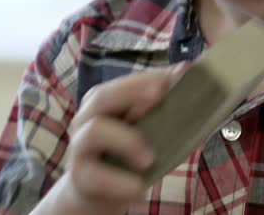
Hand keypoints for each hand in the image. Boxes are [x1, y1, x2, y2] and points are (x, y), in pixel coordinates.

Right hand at [32, 63, 187, 214]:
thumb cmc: (123, 155)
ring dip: (126, 141)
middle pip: (101, 97)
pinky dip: (120, 182)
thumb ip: (157, 105)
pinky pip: (96, 176)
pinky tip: (139, 188)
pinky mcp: (80, 177)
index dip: (146, 79)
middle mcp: (86, 119)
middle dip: (132, 92)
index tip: (177, 75)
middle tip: (160, 95)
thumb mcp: (142, 129)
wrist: (93, 193)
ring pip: (95, 131)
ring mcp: (80, 147)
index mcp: (102, 103)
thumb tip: (183, 70)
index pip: (122, 83)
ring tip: (149, 159)